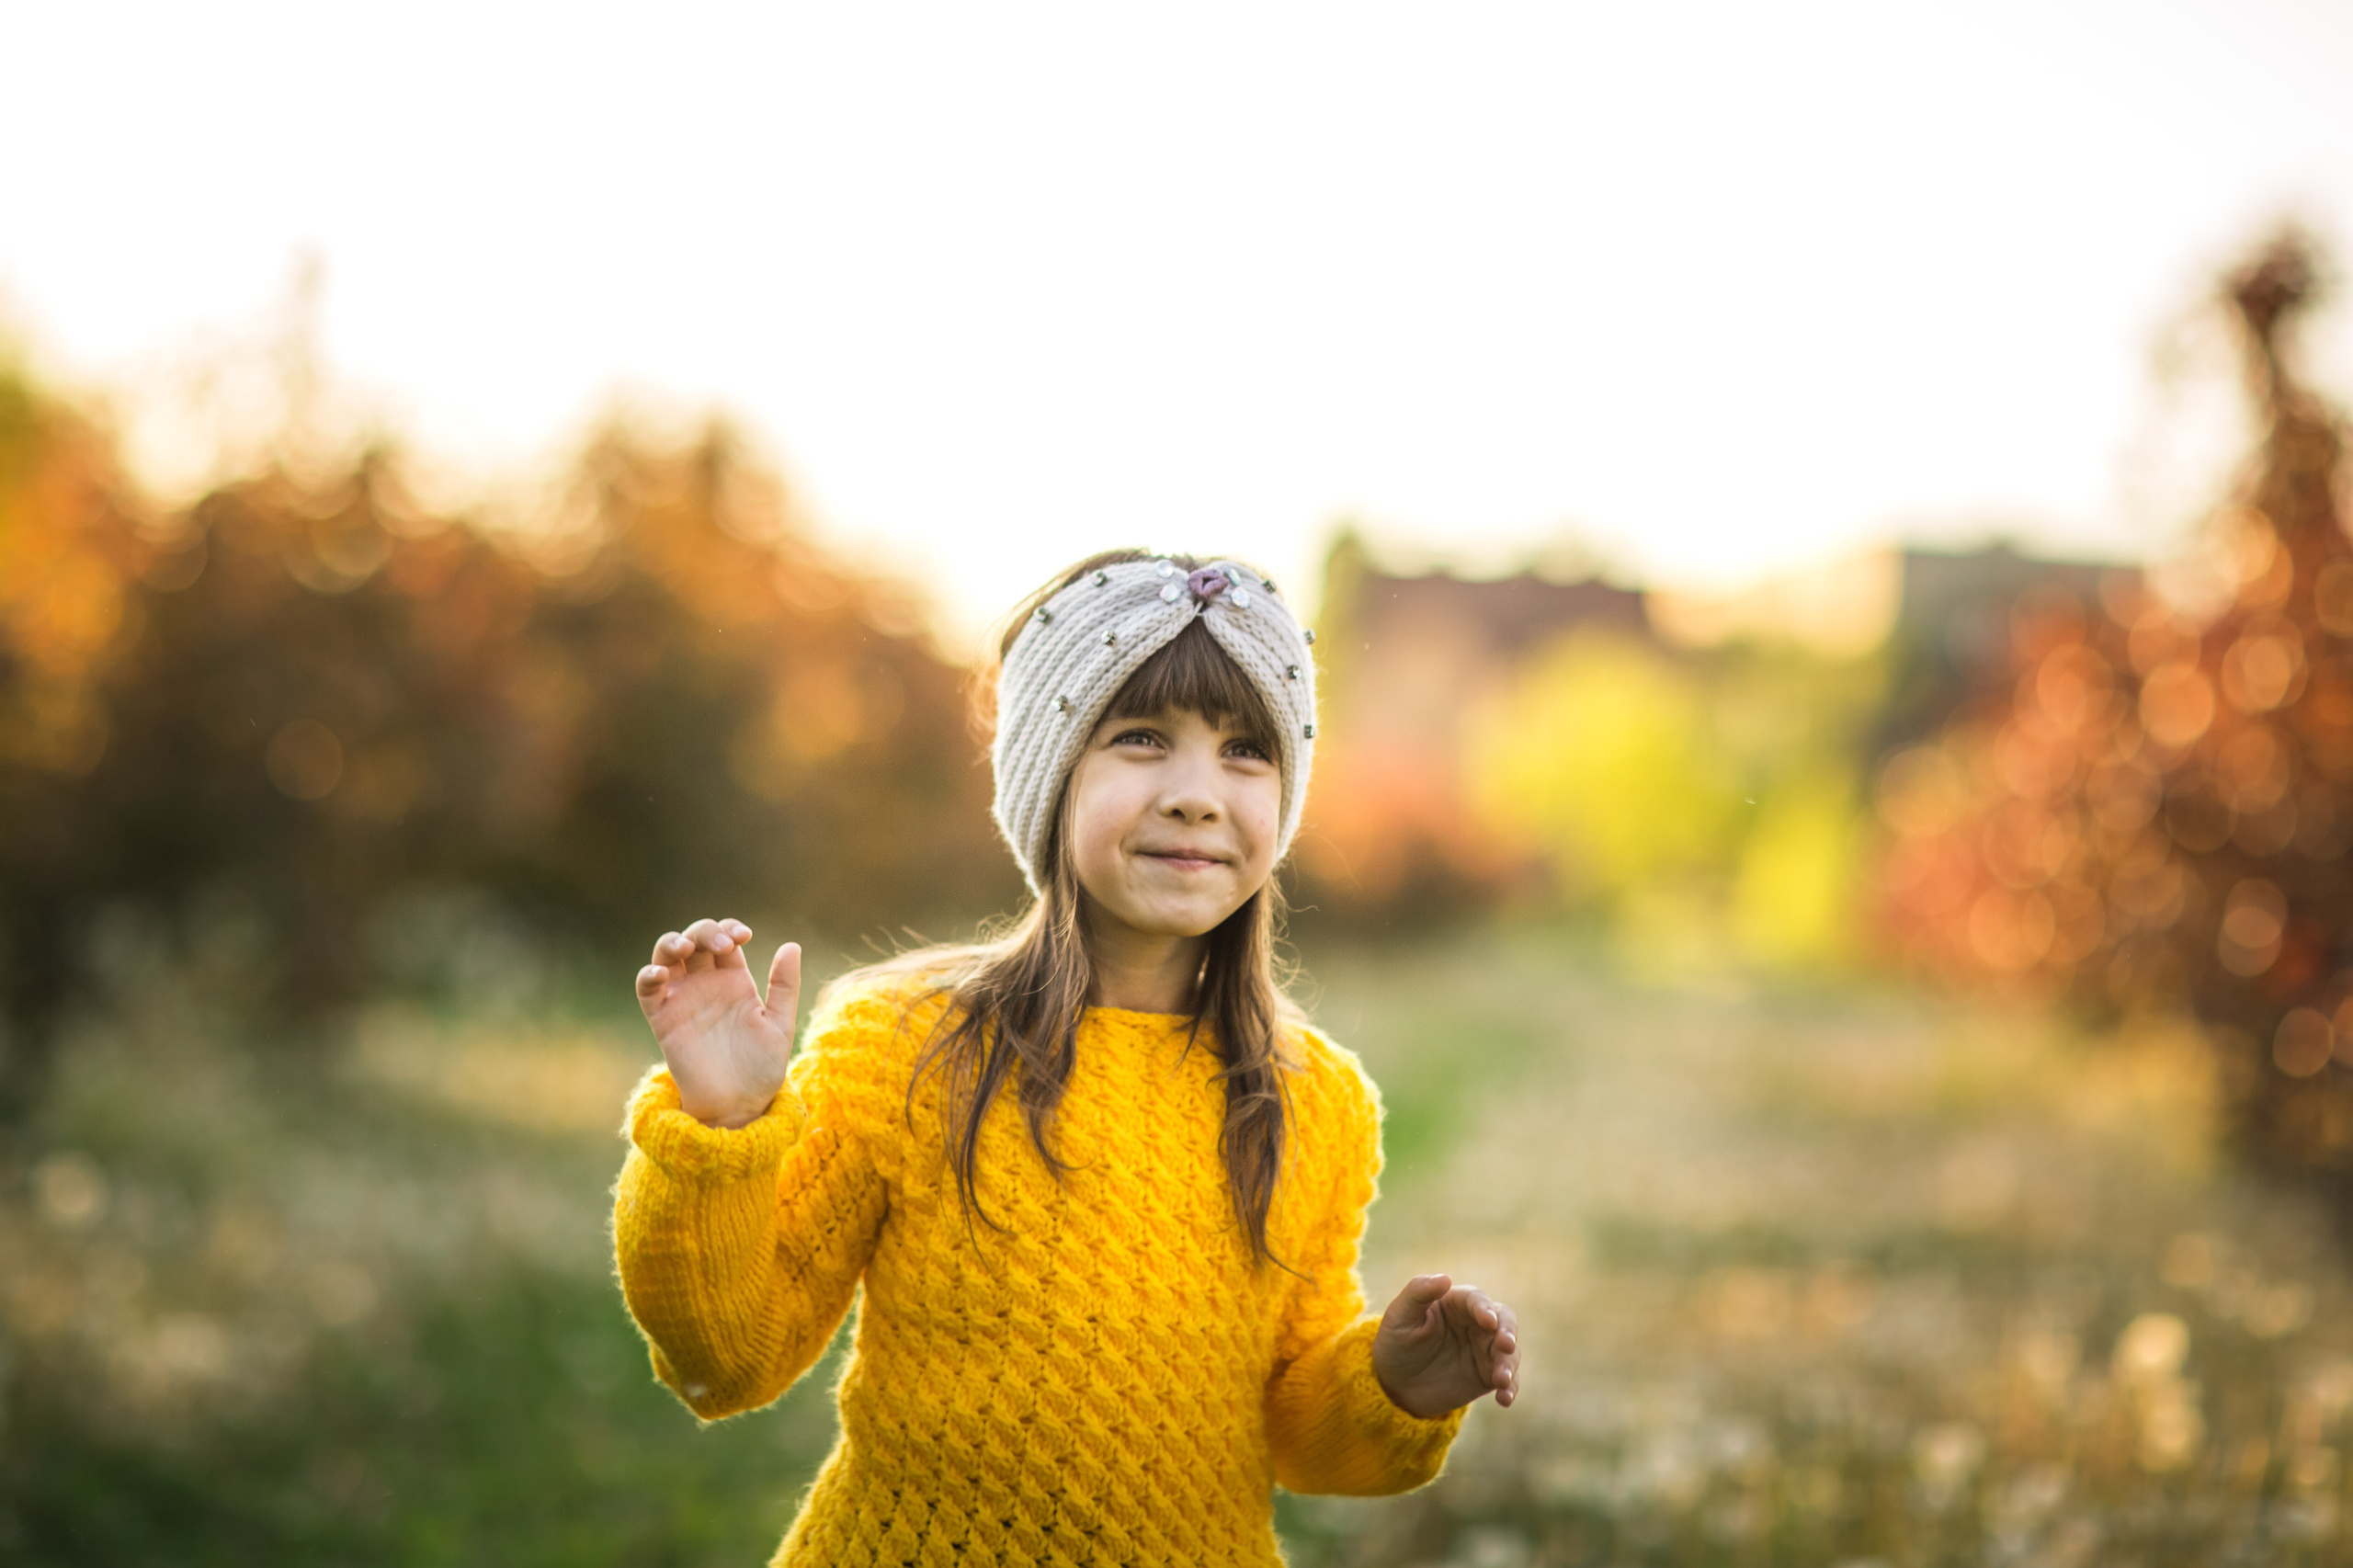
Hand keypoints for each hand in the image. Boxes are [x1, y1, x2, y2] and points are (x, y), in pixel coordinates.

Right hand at [635, 918, 800, 1129]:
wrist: (738, 1105)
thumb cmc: (762, 1068)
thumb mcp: (780, 1024)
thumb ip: (785, 986)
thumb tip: (791, 945)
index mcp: (735, 981)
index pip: (724, 940)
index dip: (730, 928)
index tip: (744, 936)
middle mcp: (706, 985)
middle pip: (695, 939)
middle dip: (706, 931)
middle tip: (724, 945)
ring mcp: (682, 1000)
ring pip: (666, 956)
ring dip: (671, 942)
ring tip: (686, 947)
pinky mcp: (663, 1020)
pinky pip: (647, 990)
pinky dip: (648, 975)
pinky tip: (661, 973)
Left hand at [1370, 1273, 1520, 1418]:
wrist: (1395, 1384)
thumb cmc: (1396, 1342)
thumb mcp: (1400, 1317)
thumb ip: (1418, 1293)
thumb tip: (1445, 1278)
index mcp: (1456, 1303)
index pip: (1476, 1299)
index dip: (1484, 1308)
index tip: (1488, 1321)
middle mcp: (1476, 1323)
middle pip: (1504, 1320)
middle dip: (1508, 1330)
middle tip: (1506, 1345)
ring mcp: (1484, 1350)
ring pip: (1509, 1351)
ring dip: (1509, 1363)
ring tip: (1501, 1380)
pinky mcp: (1488, 1376)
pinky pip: (1507, 1380)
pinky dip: (1511, 1388)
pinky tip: (1504, 1398)